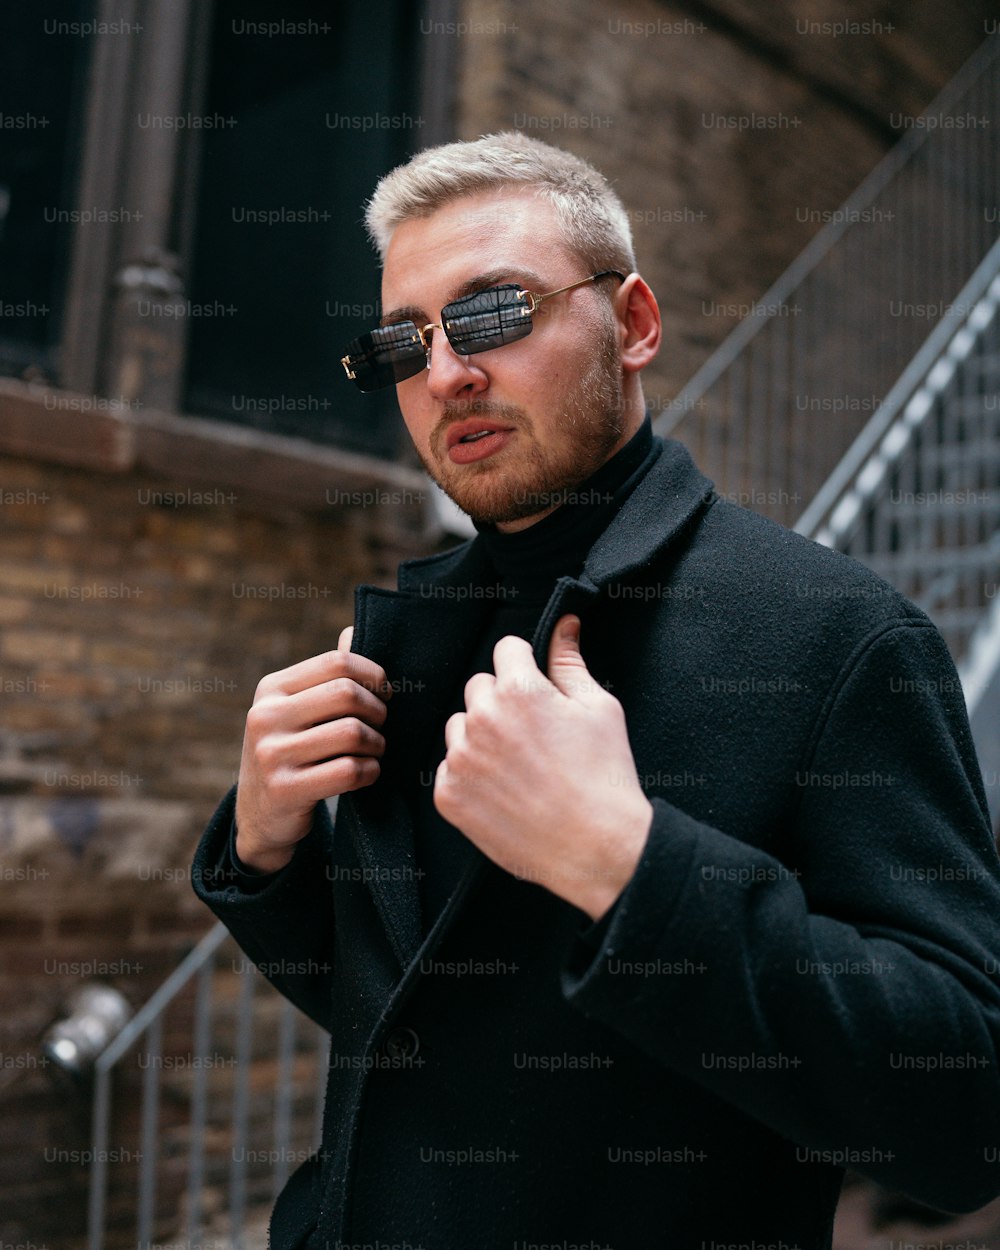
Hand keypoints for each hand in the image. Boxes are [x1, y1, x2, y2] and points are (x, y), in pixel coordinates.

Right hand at [234, 626, 391, 872]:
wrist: (261, 816)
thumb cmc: (291, 752)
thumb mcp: (296, 711)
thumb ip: (325, 676)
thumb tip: (353, 632)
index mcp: (271, 689)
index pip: (337, 663)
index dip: (373, 675)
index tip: (385, 694)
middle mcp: (265, 716)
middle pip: (347, 694)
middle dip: (377, 711)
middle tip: (381, 726)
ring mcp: (271, 755)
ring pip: (351, 733)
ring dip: (376, 744)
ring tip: (375, 751)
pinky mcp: (285, 790)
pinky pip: (349, 771)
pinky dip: (370, 772)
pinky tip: (367, 773)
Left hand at [434, 615, 652, 919]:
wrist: (597, 848)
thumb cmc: (605, 776)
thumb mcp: (599, 708)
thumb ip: (571, 662)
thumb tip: (564, 623)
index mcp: (518, 690)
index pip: (506, 650)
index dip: (526, 667)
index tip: (538, 691)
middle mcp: (481, 719)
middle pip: (479, 688)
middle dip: (501, 702)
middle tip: (533, 735)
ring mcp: (460, 759)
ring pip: (460, 727)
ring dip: (480, 737)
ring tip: (518, 767)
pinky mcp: (448, 795)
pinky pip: (449, 769)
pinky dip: (470, 776)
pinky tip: (503, 792)